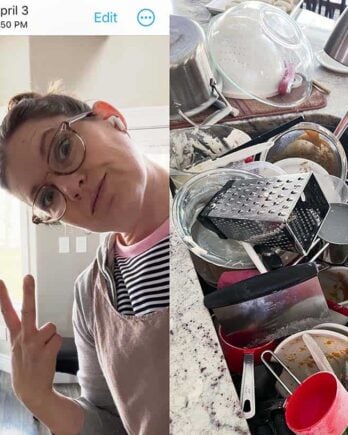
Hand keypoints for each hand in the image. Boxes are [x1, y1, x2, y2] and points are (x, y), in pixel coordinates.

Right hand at [0, 275, 61, 407]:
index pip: (7, 313)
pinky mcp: (46, 352)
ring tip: (43, 350)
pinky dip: (55, 345)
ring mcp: (34, 346)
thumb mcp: (17, 348)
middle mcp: (23, 338)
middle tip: (28, 276)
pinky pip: (57, 338)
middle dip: (28, 292)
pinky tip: (48, 357)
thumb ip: (21, 331)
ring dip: (50, 337)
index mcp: (14, 336)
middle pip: (27, 310)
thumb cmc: (26, 364)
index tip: (0, 281)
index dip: (3, 296)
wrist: (31, 392)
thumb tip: (28, 318)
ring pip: (51, 327)